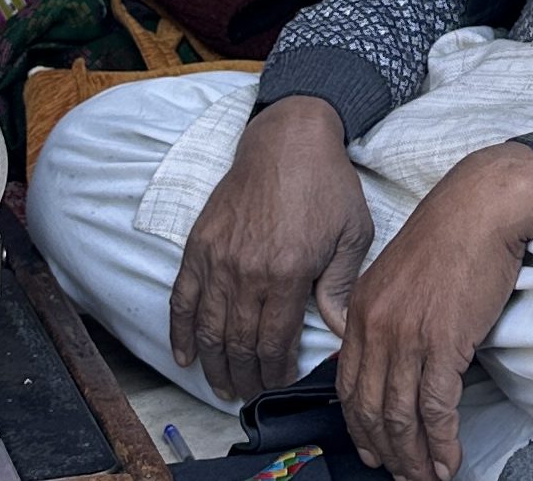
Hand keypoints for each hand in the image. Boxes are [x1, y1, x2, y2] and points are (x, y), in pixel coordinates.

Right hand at [172, 95, 374, 404]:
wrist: (289, 138)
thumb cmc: (326, 183)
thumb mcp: (352, 233)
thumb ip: (342, 286)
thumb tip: (341, 333)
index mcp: (289, 272)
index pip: (276, 342)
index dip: (276, 372)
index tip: (280, 384)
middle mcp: (249, 271)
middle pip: (240, 343)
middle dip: (246, 377)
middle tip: (250, 395)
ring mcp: (219, 259)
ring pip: (209, 329)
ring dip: (215, 365)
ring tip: (223, 387)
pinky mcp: (199, 245)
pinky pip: (181, 298)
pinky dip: (179, 332)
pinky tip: (185, 357)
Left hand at [339, 142, 532, 480]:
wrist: (485, 206)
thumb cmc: (451, 235)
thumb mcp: (400, 274)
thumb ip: (388, 317)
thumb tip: (395, 362)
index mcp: (361, 311)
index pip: (348, 387)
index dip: (361, 429)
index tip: (374, 452)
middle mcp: (376, 327)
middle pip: (371, 410)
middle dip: (389, 453)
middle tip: (404, 477)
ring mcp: (408, 337)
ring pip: (403, 417)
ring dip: (416, 459)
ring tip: (429, 478)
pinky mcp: (444, 342)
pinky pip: (437, 409)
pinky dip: (442, 443)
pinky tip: (449, 459)